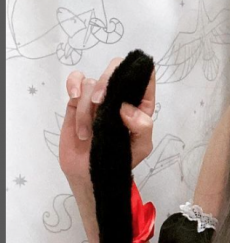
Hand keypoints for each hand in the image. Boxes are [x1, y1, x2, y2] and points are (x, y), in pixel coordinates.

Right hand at [59, 57, 155, 181]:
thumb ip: (142, 128)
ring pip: (91, 82)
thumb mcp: (141, 148)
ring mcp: (97, 98)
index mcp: (140, 105)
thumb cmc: (119, 160)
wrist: (89, 174)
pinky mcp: (77, 102)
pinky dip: (73, 84)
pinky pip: (75, 81)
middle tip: (100, 102)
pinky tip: (73, 96)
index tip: (129, 81)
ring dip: (86, 107)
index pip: (144, 78)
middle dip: (106, 82)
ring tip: (87, 132)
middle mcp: (120, 97)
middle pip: (115, 68)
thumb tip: (127, 108)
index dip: (139, 71)